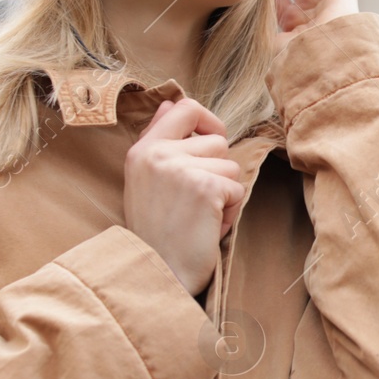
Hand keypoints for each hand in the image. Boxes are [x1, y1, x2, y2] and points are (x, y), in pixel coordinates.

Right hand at [123, 98, 246, 297]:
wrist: (157, 274)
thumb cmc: (156, 232)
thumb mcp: (145, 181)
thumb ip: (158, 141)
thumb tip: (170, 104)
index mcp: (142, 150)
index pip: (184, 108)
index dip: (207, 121)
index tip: (210, 140)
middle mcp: (158, 154)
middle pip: (217, 139)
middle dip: (218, 168)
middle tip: (198, 198)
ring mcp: (181, 168)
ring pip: (230, 165)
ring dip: (224, 193)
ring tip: (199, 216)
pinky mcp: (205, 187)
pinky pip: (236, 188)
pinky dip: (229, 212)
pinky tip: (207, 228)